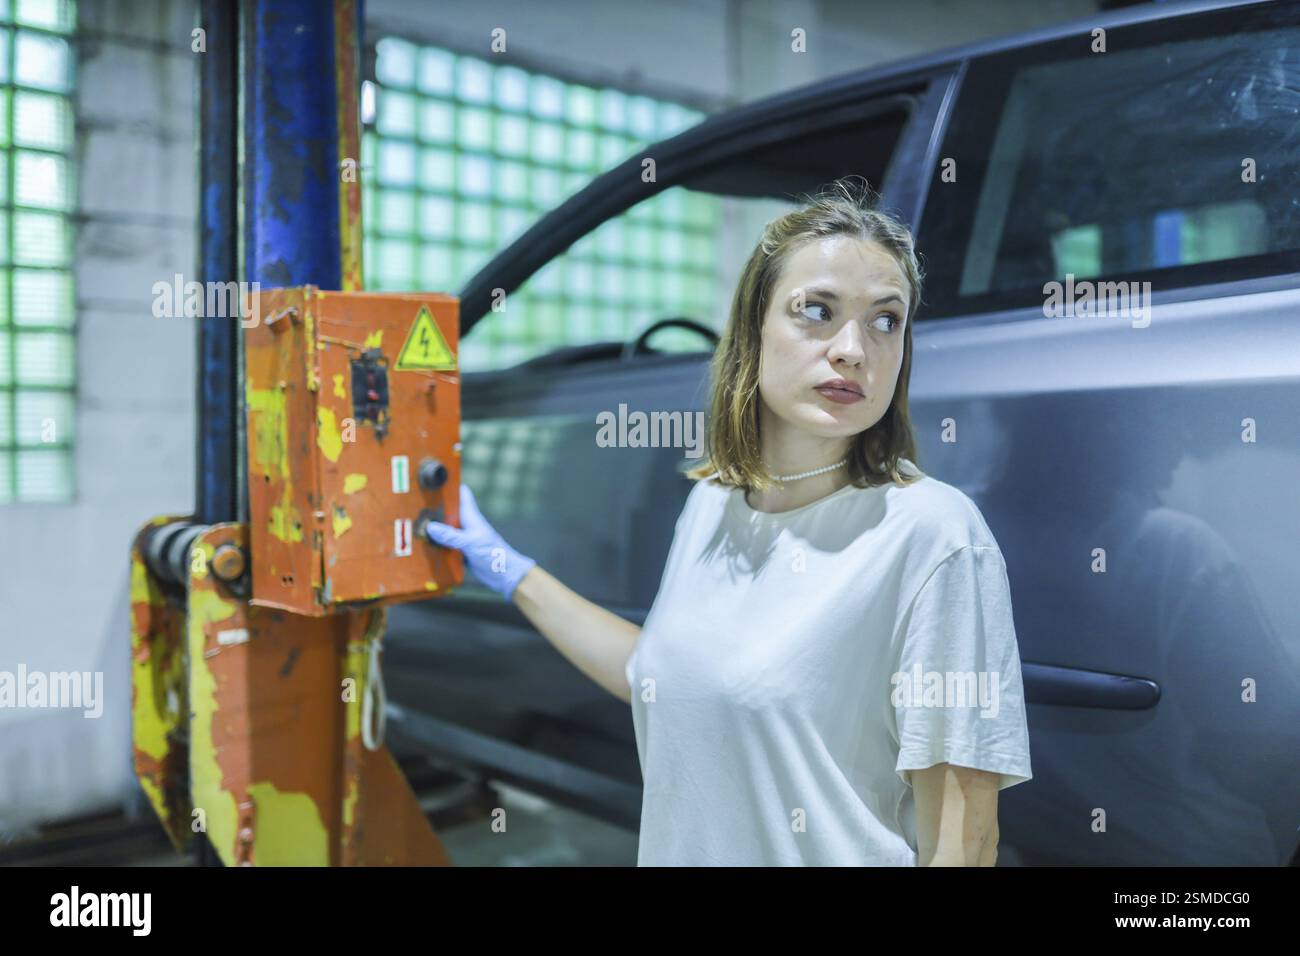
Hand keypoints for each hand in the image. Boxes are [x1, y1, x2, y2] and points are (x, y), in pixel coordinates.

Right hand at [424, 483, 536, 599]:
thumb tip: (431, 527)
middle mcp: (465, 526)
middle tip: (414, 507)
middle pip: (448, 513)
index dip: (450, 486)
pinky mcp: (461, 552)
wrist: (504, 575)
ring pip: (444, 530)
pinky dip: (436, 547)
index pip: (461, 494)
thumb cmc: (494, 554)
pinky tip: (423, 548)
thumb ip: (451, 536)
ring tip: (413, 527)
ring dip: (433, 530)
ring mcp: (463, 539)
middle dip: (434, 510)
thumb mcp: (471, 543)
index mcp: (470, 517)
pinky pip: (445, 547)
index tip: (434, 480)